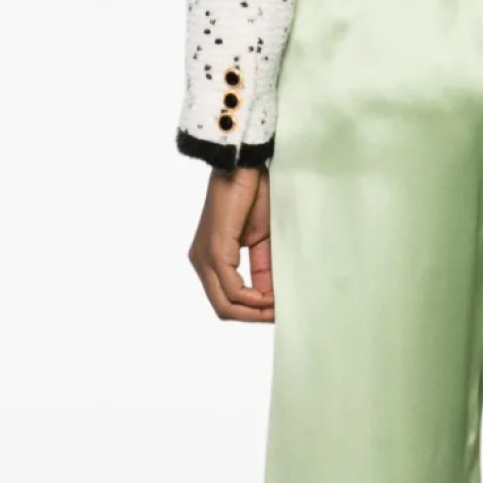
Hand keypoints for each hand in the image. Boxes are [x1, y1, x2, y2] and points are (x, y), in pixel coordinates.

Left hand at [188, 166, 274, 321]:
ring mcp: (205, 258)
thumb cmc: (254, 196)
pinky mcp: (215, 252)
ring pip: (225, 304)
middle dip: (253, 316)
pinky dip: (254, 298)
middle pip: (223, 309)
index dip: (253, 311)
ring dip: (255, 310)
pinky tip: (271, 295)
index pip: (226, 301)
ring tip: (279, 304)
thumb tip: (270, 299)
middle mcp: (201, 262)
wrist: (245, 167)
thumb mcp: (261, 242)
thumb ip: (262, 271)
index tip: (281, 309)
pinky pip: (232, 289)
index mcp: (210, 259)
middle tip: (279, 313)